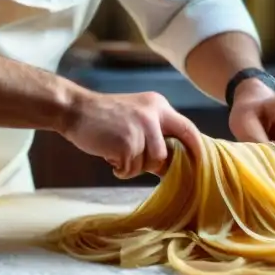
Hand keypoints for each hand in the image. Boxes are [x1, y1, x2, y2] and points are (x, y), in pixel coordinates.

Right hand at [60, 91, 203, 178]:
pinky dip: (119, 168)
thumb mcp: (136, 114)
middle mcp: (153, 115)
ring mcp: (141, 129)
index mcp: (158, 105)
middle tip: (135, 159)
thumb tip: (172, 160)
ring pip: (147, 164)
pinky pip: (130, 169)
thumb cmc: (104, 116)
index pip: (187, 128)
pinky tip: (108, 154)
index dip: (195, 148)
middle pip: (166, 154)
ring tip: (116, 152)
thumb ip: (154, 130)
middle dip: (153, 164)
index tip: (199, 163)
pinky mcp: (127, 143)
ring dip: (131, 166)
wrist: (75, 110)